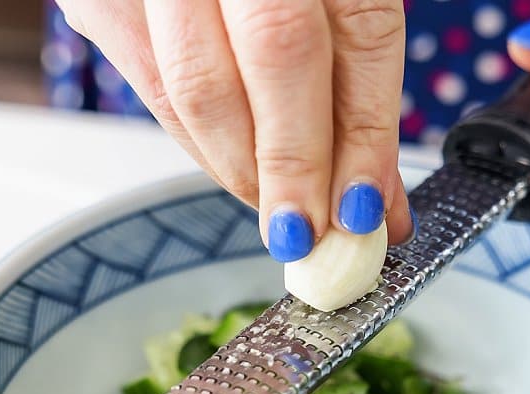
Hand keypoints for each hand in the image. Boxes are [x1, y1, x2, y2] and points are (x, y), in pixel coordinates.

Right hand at [56, 0, 414, 260]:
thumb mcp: (328, 1)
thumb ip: (355, 89)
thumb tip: (377, 203)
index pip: (363, 28)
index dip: (367, 133)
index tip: (368, 210)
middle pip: (279, 52)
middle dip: (299, 164)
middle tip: (311, 235)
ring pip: (200, 87)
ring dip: (245, 172)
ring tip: (279, 217)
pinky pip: (152, 92)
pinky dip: (201, 149)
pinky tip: (235, 173)